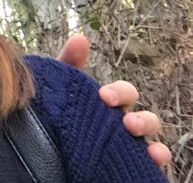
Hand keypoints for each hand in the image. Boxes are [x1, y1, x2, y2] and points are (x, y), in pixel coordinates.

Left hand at [57, 35, 170, 167]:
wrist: (41, 148)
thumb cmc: (57, 111)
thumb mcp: (60, 89)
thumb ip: (68, 63)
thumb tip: (80, 38)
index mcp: (108, 104)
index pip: (124, 93)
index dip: (119, 93)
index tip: (104, 96)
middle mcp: (121, 124)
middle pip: (144, 117)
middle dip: (140, 118)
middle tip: (124, 121)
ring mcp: (126, 144)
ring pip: (150, 138)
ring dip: (147, 135)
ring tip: (133, 135)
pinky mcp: (125, 162)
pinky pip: (149, 161)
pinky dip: (157, 157)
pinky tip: (152, 157)